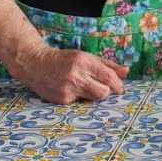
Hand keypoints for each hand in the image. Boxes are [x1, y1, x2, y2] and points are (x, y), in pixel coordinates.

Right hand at [9, 46, 129, 104]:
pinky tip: (69, 90)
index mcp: (84, 62)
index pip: (108, 77)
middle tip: (101, 87)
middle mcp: (76, 76)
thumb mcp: (86, 57)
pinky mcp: (61, 100)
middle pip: (103, 93)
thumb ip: (107, 65)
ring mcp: (68, 89)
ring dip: (93, 95)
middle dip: (106, 92)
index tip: (120, 88)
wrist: (35, 64)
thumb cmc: (64, 59)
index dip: (117, 85)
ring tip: (84, 87)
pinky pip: (79, 103)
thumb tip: (127, 71)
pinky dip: (79, 98)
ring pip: (92, 100)